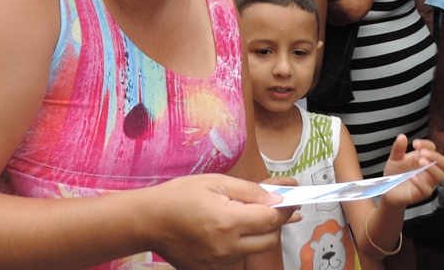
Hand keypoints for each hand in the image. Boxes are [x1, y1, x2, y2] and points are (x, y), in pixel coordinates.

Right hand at [149, 173, 294, 269]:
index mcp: (228, 222)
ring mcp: (219, 263)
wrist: (149, 220)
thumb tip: (278, 195)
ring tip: (243, 214)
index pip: (271, 219)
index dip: (286, 208)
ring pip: (255, 250)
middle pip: (269, 239)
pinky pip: (238, 258)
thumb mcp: (216, 182)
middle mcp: (227, 248)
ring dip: (258, 233)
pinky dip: (242, 244)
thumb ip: (250, 190)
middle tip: (274, 205)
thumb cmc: (179, 196)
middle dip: (275, 222)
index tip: (294, 198)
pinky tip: (229, 229)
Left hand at [380, 135, 443, 208]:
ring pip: (440, 176)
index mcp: (423, 158)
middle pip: (443, 162)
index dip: (427, 144)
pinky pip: (427, 190)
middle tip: (423, 153)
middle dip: (435, 156)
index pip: (432, 148)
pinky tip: (413, 177)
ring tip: (421, 162)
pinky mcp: (422, 193)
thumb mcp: (395, 158)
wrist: (388, 189)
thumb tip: (402, 136)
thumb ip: (398, 148)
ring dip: (433, 168)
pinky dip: (421, 183)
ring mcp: (427, 181)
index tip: (416, 144)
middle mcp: (428, 169)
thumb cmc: (395, 173)